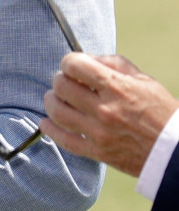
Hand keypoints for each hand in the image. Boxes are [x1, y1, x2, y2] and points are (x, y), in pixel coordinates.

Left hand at [41, 52, 178, 176]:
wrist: (174, 150)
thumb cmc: (161, 111)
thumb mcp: (143, 80)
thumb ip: (114, 64)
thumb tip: (87, 58)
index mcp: (117, 87)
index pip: (75, 66)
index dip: (69, 62)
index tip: (72, 65)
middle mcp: (105, 109)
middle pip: (61, 87)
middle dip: (59, 80)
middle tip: (64, 82)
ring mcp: (99, 133)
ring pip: (57, 112)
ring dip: (51, 101)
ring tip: (55, 98)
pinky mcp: (97, 152)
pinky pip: (63, 140)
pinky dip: (49, 129)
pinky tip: (45, 121)